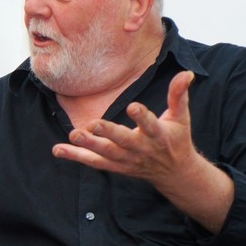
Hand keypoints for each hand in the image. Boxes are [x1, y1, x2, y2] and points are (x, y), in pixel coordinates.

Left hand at [53, 71, 232, 232]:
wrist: (174, 173)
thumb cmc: (176, 139)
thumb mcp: (181, 117)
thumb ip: (179, 95)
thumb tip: (187, 73)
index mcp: (158, 135)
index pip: (151, 125)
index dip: (142, 117)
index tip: (132, 107)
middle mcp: (141, 149)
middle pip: (123, 142)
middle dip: (109, 134)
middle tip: (93, 125)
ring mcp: (126, 160)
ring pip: (105, 154)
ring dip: (87, 146)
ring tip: (72, 135)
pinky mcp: (115, 166)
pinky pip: (93, 162)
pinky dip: (76, 156)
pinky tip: (58, 150)